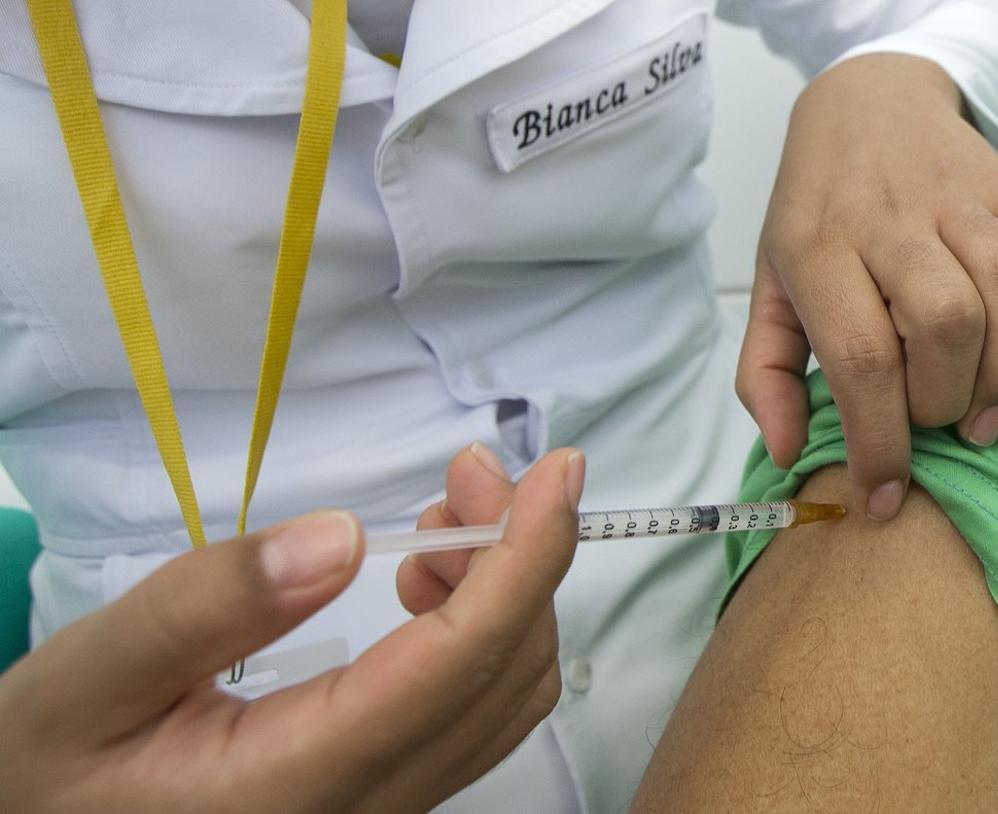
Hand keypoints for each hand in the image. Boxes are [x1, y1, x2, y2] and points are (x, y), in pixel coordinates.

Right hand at [0, 445, 583, 813]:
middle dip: (519, 555)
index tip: (557, 472)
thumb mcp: (94, 677)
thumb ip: (210, 606)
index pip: (457, 664)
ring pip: (503, 701)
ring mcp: (383, 810)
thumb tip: (341, 536)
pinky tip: (423, 584)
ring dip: (506, 591)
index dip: (526, 558)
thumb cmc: (51, 766)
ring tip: (444, 519)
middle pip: (503, 677)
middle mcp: (367, 808)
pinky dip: (481, 632)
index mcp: (300, 781)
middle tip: (470, 471)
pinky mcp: (379, 796)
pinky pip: (471, 715)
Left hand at [737, 53, 997, 520]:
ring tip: (981, 413)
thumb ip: (765, 372)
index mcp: (818, 251)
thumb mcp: (768, 287)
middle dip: (943, 401)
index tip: (883, 496)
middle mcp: (888, 222)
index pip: (860, 356)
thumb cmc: (812, 212)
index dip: (878, 440)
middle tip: (933, 427)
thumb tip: (786, 452)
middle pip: (942, 323)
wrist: (864, 105)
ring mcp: (955, 199)